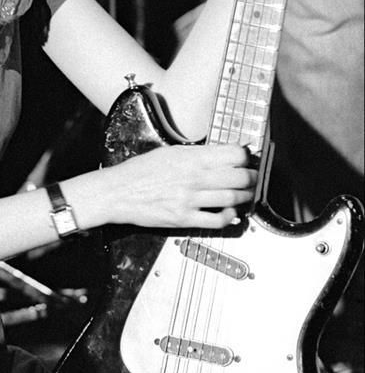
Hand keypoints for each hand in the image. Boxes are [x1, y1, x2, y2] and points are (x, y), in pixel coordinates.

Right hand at [103, 143, 256, 228]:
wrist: (119, 191)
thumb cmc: (140, 171)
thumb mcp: (168, 152)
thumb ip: (195, 154)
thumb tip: (219, 155)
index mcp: (190, 157)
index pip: (232, 154)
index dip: (245, 156)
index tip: (248, 157)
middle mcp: (193, 177)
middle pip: (238, 177)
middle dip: (252, 177)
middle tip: (254, 176)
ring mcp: (190, 199)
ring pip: (232, 198)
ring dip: (245, 197)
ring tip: (247, 194)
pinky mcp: (185, 218)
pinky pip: (216, 219)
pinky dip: (229, 217)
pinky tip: (231, 213)